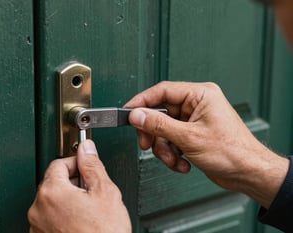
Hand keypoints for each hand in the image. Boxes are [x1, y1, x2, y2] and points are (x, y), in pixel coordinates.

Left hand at [28, 140, 130, 232]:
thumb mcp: (105, 192)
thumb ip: (92, 166)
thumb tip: (87, 149)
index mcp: (51, 192)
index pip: (58, 163)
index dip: (76, 163)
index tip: (87, 169)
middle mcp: (38, 209)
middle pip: (53, 182)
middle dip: (72, 183)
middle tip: (91, 192)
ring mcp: (37, 226)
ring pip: (52, 201)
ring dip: (68, 200)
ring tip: (88, 211)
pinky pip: (50, 218)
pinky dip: (62, 216)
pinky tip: (80, 223)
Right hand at [125, 81, 288, 207]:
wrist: (248, 173)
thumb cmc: (232, 151)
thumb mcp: (188, 137)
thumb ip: (159, 124)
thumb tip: (136, 115)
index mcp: (200, 94)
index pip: (162, 91)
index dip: (142, 102)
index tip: (128, 113)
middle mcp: (196, 104)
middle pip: (160, 113)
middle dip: (154, 133)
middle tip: (147, 144)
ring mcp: (194, 120)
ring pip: (164, 129)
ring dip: (164, 148)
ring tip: (174, 159)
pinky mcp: (193, 134)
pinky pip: (172, 140)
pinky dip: (173, 154)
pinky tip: (183, 163)